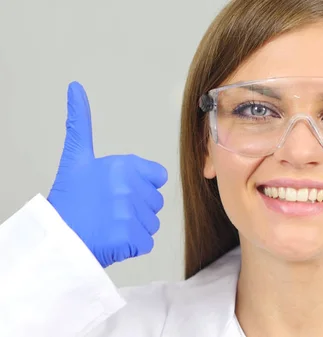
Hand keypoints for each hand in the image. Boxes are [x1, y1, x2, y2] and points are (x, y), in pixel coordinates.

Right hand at [47, 82, 167, 267]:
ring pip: (151, 222)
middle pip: (154, 201)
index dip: (141, 186)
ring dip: (135, 227)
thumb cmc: (69, 199)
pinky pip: (146, 242)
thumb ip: (81, 123)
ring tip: (108, 225)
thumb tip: (75, 87)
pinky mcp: (133, 238)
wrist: (56, 237)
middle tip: (108, 211)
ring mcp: (133, 214)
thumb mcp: (76, 157)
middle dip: (136, 208)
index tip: (119, 192)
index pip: (157, 177)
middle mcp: (131, 187)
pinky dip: (132, 245)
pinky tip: (113, 239)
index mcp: (125, 165)